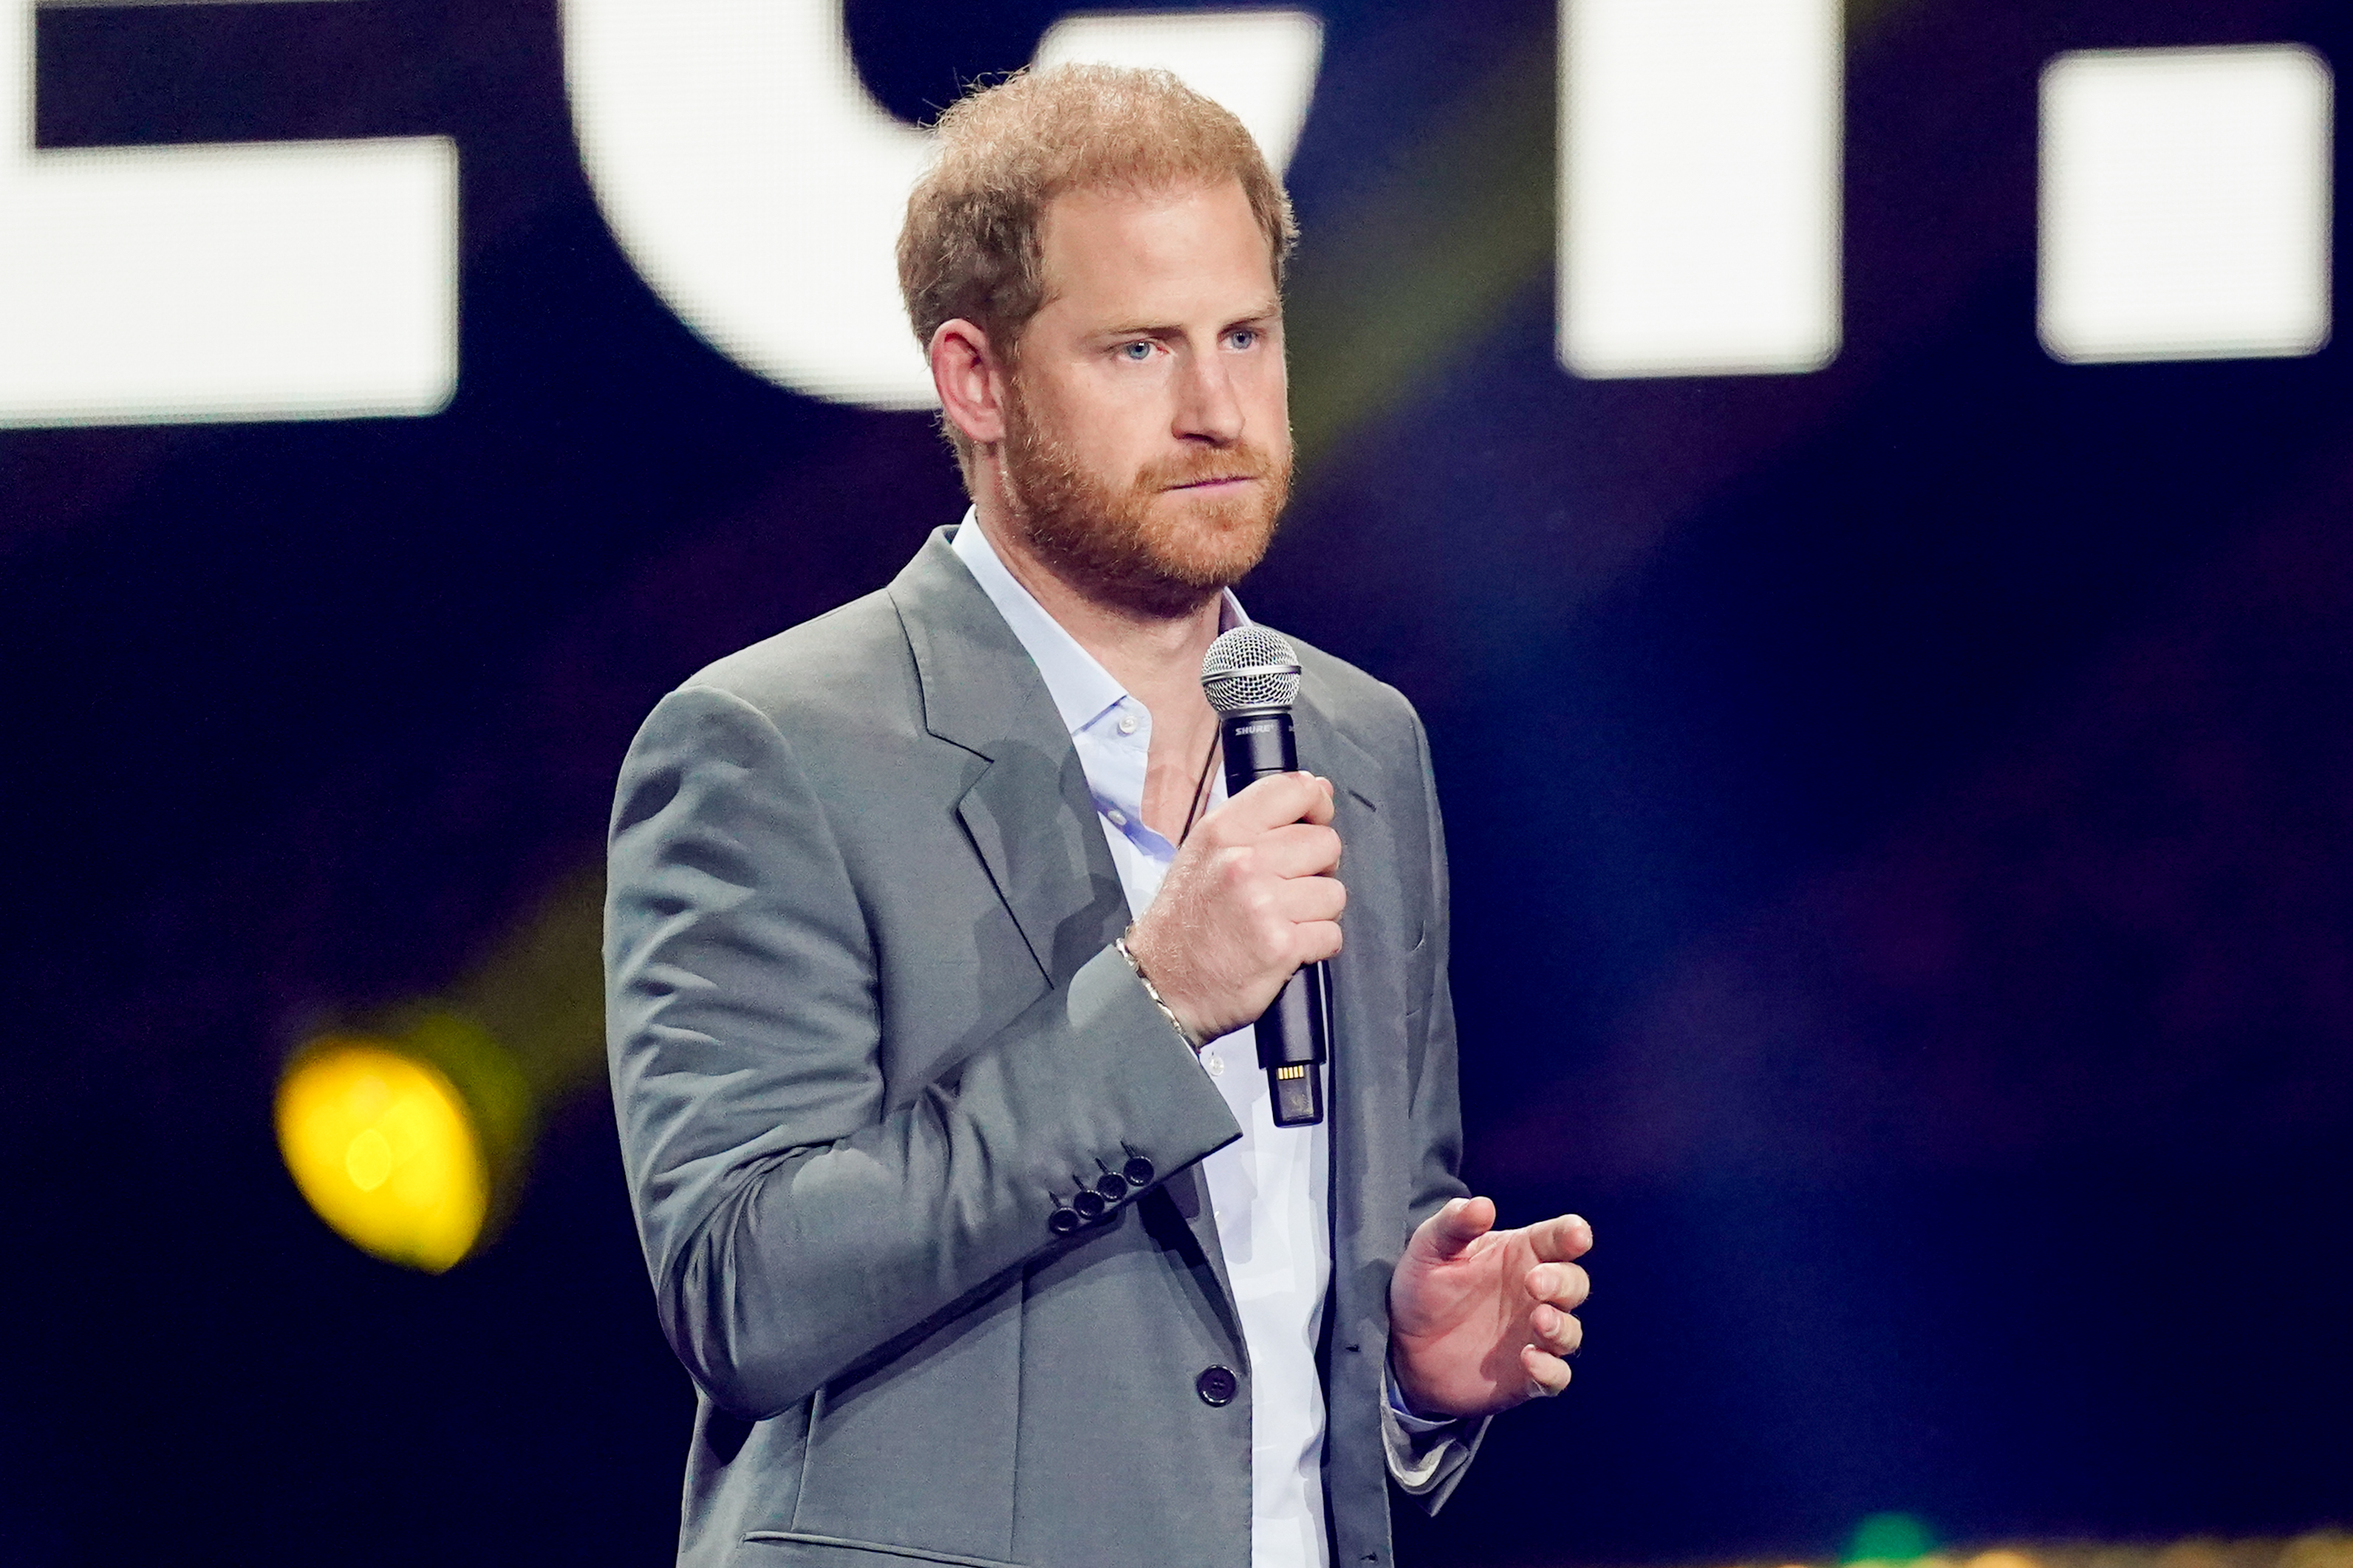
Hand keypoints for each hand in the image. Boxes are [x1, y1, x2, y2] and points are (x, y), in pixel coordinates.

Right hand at [1124, 771, 1343, 1042]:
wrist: (1161, 981)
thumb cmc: (1186, 918)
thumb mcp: (1205, 851)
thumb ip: (1259, 819)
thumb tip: (1318, 790)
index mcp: (1225, 830)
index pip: (1296, 790)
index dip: (1318, 805)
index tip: (1316, 822)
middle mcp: (1244, 861)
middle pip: (1326, 844)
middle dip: (1318, 869)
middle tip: (1289, 888)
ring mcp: (1264, 903)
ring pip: (1334, 892)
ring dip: (1317, 912)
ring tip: (1284, 920)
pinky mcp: (1281, 945)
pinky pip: (1331, 934)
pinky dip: (1316, 945)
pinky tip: (1286, 946)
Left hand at [1388, 1198, 1590, 1418]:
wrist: (1402, 1348)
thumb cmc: (1422, 1288)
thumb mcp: (1429, 1248)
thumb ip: (1454, 1224)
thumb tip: (1483, 1205)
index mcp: (1519, 1254)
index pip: (1558, 1238)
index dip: (1572, 1234)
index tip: (1576, 1235)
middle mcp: (1534, 1294)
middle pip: (1574, 1283)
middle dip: (1563, 1281)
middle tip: (1534, 1282)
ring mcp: (1534, 1336)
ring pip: (1570, 1330)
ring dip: (1562, 1326)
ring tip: (1539, 1320)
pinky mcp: (1527, 1376)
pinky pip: (1555, 1376)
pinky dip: (1551, 1370)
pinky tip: (1530, 1360)